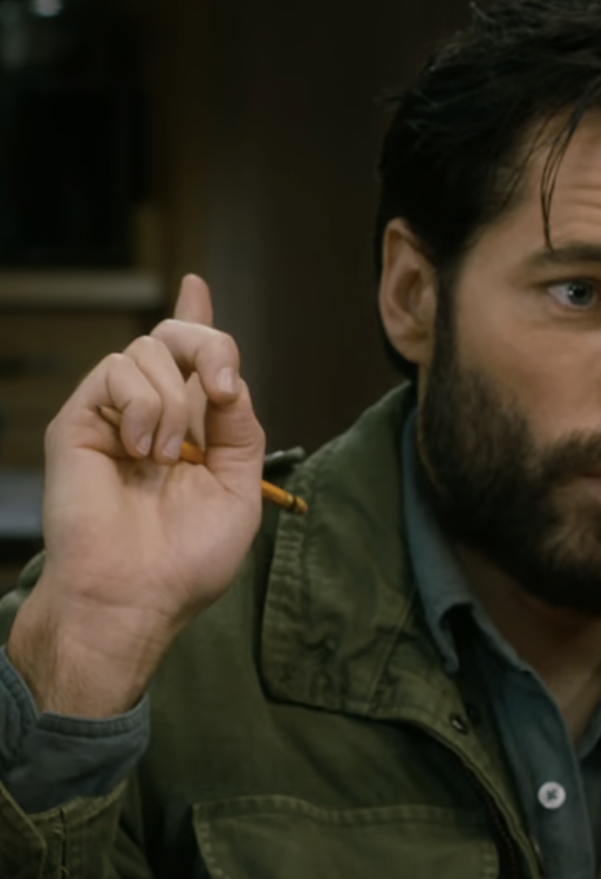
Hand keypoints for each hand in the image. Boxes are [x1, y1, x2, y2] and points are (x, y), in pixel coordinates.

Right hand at [7, 275, 265, 715]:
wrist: (136, 593)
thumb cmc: (189, 557)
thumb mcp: (239, 488)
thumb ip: (241, 427)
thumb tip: (227, 378)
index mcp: (195, 432)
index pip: (193, 365)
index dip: (198, 324)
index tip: (196, 286)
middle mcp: (155, 416)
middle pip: (178, 339)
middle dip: (208, 346)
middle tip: (221, 389)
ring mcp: (116, 415)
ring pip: (148, 350)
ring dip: (172, 402)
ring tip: (165, 459)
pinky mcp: (81, 420)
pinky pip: (115, 370)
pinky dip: (140, 404)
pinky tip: (140, 450)